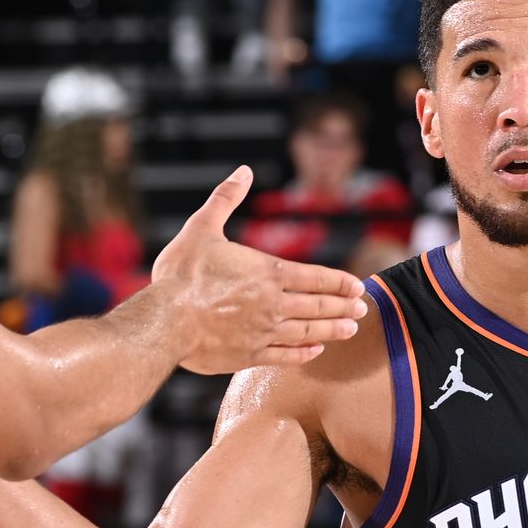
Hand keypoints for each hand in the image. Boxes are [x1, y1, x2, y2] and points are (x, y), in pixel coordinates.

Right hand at [151, 166, 367, 372]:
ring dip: (333, 330)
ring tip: (350, 329)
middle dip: (344, 306)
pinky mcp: (248, 356)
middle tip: (363, 309)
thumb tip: (243, 170)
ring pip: (308, 332)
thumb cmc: (181, 275)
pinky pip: (286, 356)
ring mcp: (263, 332)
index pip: (315, 277)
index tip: (358, 286)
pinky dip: (305, 353)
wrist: (165, 321)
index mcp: (267, 272)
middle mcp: (273, 304)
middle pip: (318, 306)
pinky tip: (316, 351)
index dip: (339, 282)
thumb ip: (225, 199)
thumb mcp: (202, 227)